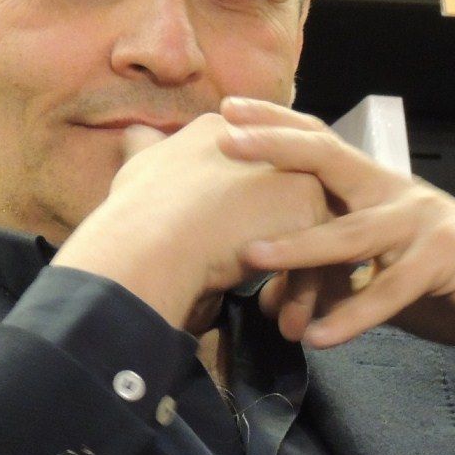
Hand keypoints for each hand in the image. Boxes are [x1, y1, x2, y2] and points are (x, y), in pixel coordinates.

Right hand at [52, 113, 330, 333]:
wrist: (150, 242)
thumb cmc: (139, 214)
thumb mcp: (139, 170)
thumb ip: (145, 152)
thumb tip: (135, 134)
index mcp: (225, 131)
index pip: (255, 175)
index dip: (249, 222)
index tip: (243, 259)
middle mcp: (265, 140)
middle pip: (287, 201)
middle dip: (286, 251)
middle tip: (276, 299)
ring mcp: (291, 170)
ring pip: (307, 231)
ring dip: (297, 282)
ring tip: (286, 322)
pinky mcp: (307, 204)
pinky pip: (319, 253)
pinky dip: (304, 291)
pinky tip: (289, 323)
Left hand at [216, 99, 454, 379]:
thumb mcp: (384, 274)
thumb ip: (336, 277)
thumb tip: (273, 301)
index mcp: (378, 188)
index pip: (319, 144)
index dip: (274, 125)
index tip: (225, 111)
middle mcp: (397, 193)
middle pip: (328, 160)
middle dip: (273, 148)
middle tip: (222, 140)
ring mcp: (423, 222)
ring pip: (351, 233)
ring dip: (299, 246)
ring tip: (252, 255)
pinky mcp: (447, 260)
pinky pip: (390, 290)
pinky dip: (353, 316)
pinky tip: (319, 337)